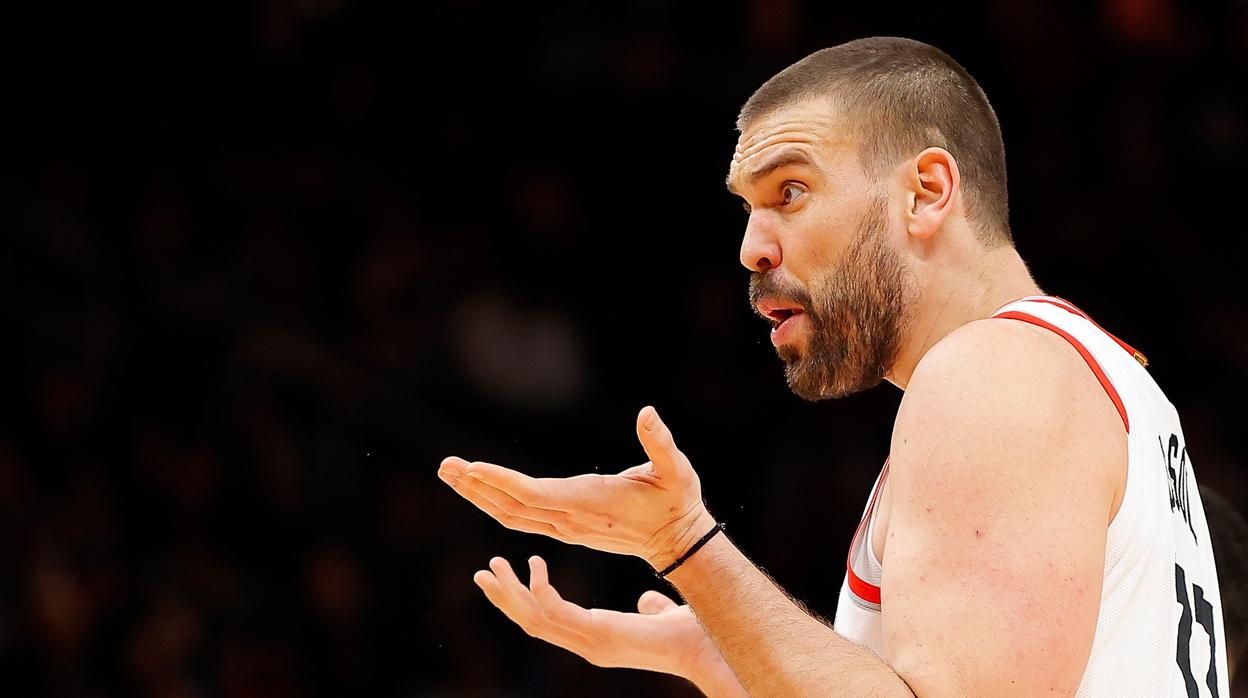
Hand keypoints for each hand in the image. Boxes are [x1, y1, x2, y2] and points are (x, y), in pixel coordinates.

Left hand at [439, 406, 715, 569]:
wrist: (676, 540)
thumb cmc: (677, 500)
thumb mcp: (676, 470)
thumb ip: (660, 443)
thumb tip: (647, 413)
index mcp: (589, 501)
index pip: (534, 494)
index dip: (501, 481)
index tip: (472, 467)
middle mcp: (570, 518)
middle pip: (511, 506)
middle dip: (476, 486)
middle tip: (444, 466)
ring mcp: (565, 526)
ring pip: (511, 514)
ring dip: (479, 494)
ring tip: (451, 472)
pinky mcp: (564, 526)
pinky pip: (521, 516)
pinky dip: (495, 500)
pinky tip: (478, 488)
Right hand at [474, 555, 745, 696]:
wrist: (703, 647)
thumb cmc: (687, 632)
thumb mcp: (659, 614)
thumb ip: (649, 608)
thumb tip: (647, 600)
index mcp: (595, 638)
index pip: (547, 622)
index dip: (522, 602)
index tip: (506, 576)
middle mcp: (586, 643)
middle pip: (529, 623)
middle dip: (503, 599)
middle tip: (481, 574)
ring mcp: (589, 642)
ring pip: (533, 620)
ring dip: (509, 593)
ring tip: (493, 566)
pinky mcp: (597, 635)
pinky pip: (555, 612)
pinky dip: (539, 589)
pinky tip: (534, 563)